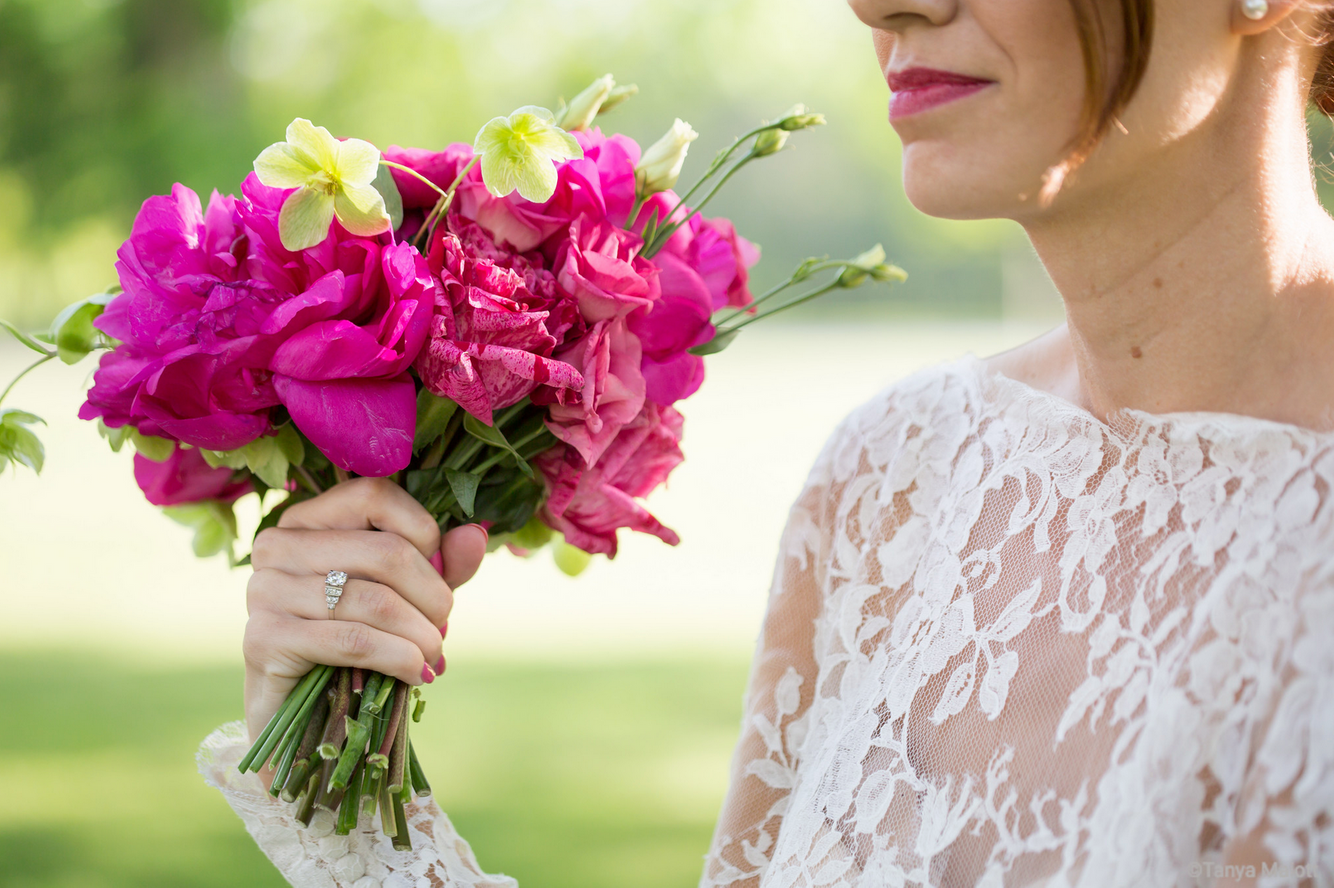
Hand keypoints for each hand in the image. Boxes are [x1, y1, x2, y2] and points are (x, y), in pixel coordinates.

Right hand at [242, 477, 487, 749]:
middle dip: (432, 595)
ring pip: (374, 600)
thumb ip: (439, 563)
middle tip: (443, 628)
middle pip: (384, 551)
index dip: (423, 533)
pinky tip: (415, 673)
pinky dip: (398, 658)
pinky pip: (352, 640)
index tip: (440, 574)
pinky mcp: (264, 638)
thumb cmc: (354, 644)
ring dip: (420, 635)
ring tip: (433, 656)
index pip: (375, 496)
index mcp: (308, 519)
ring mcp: (264, 590)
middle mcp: (278, 545)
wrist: (300, 715)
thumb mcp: (405, 595)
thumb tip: (475, 534)